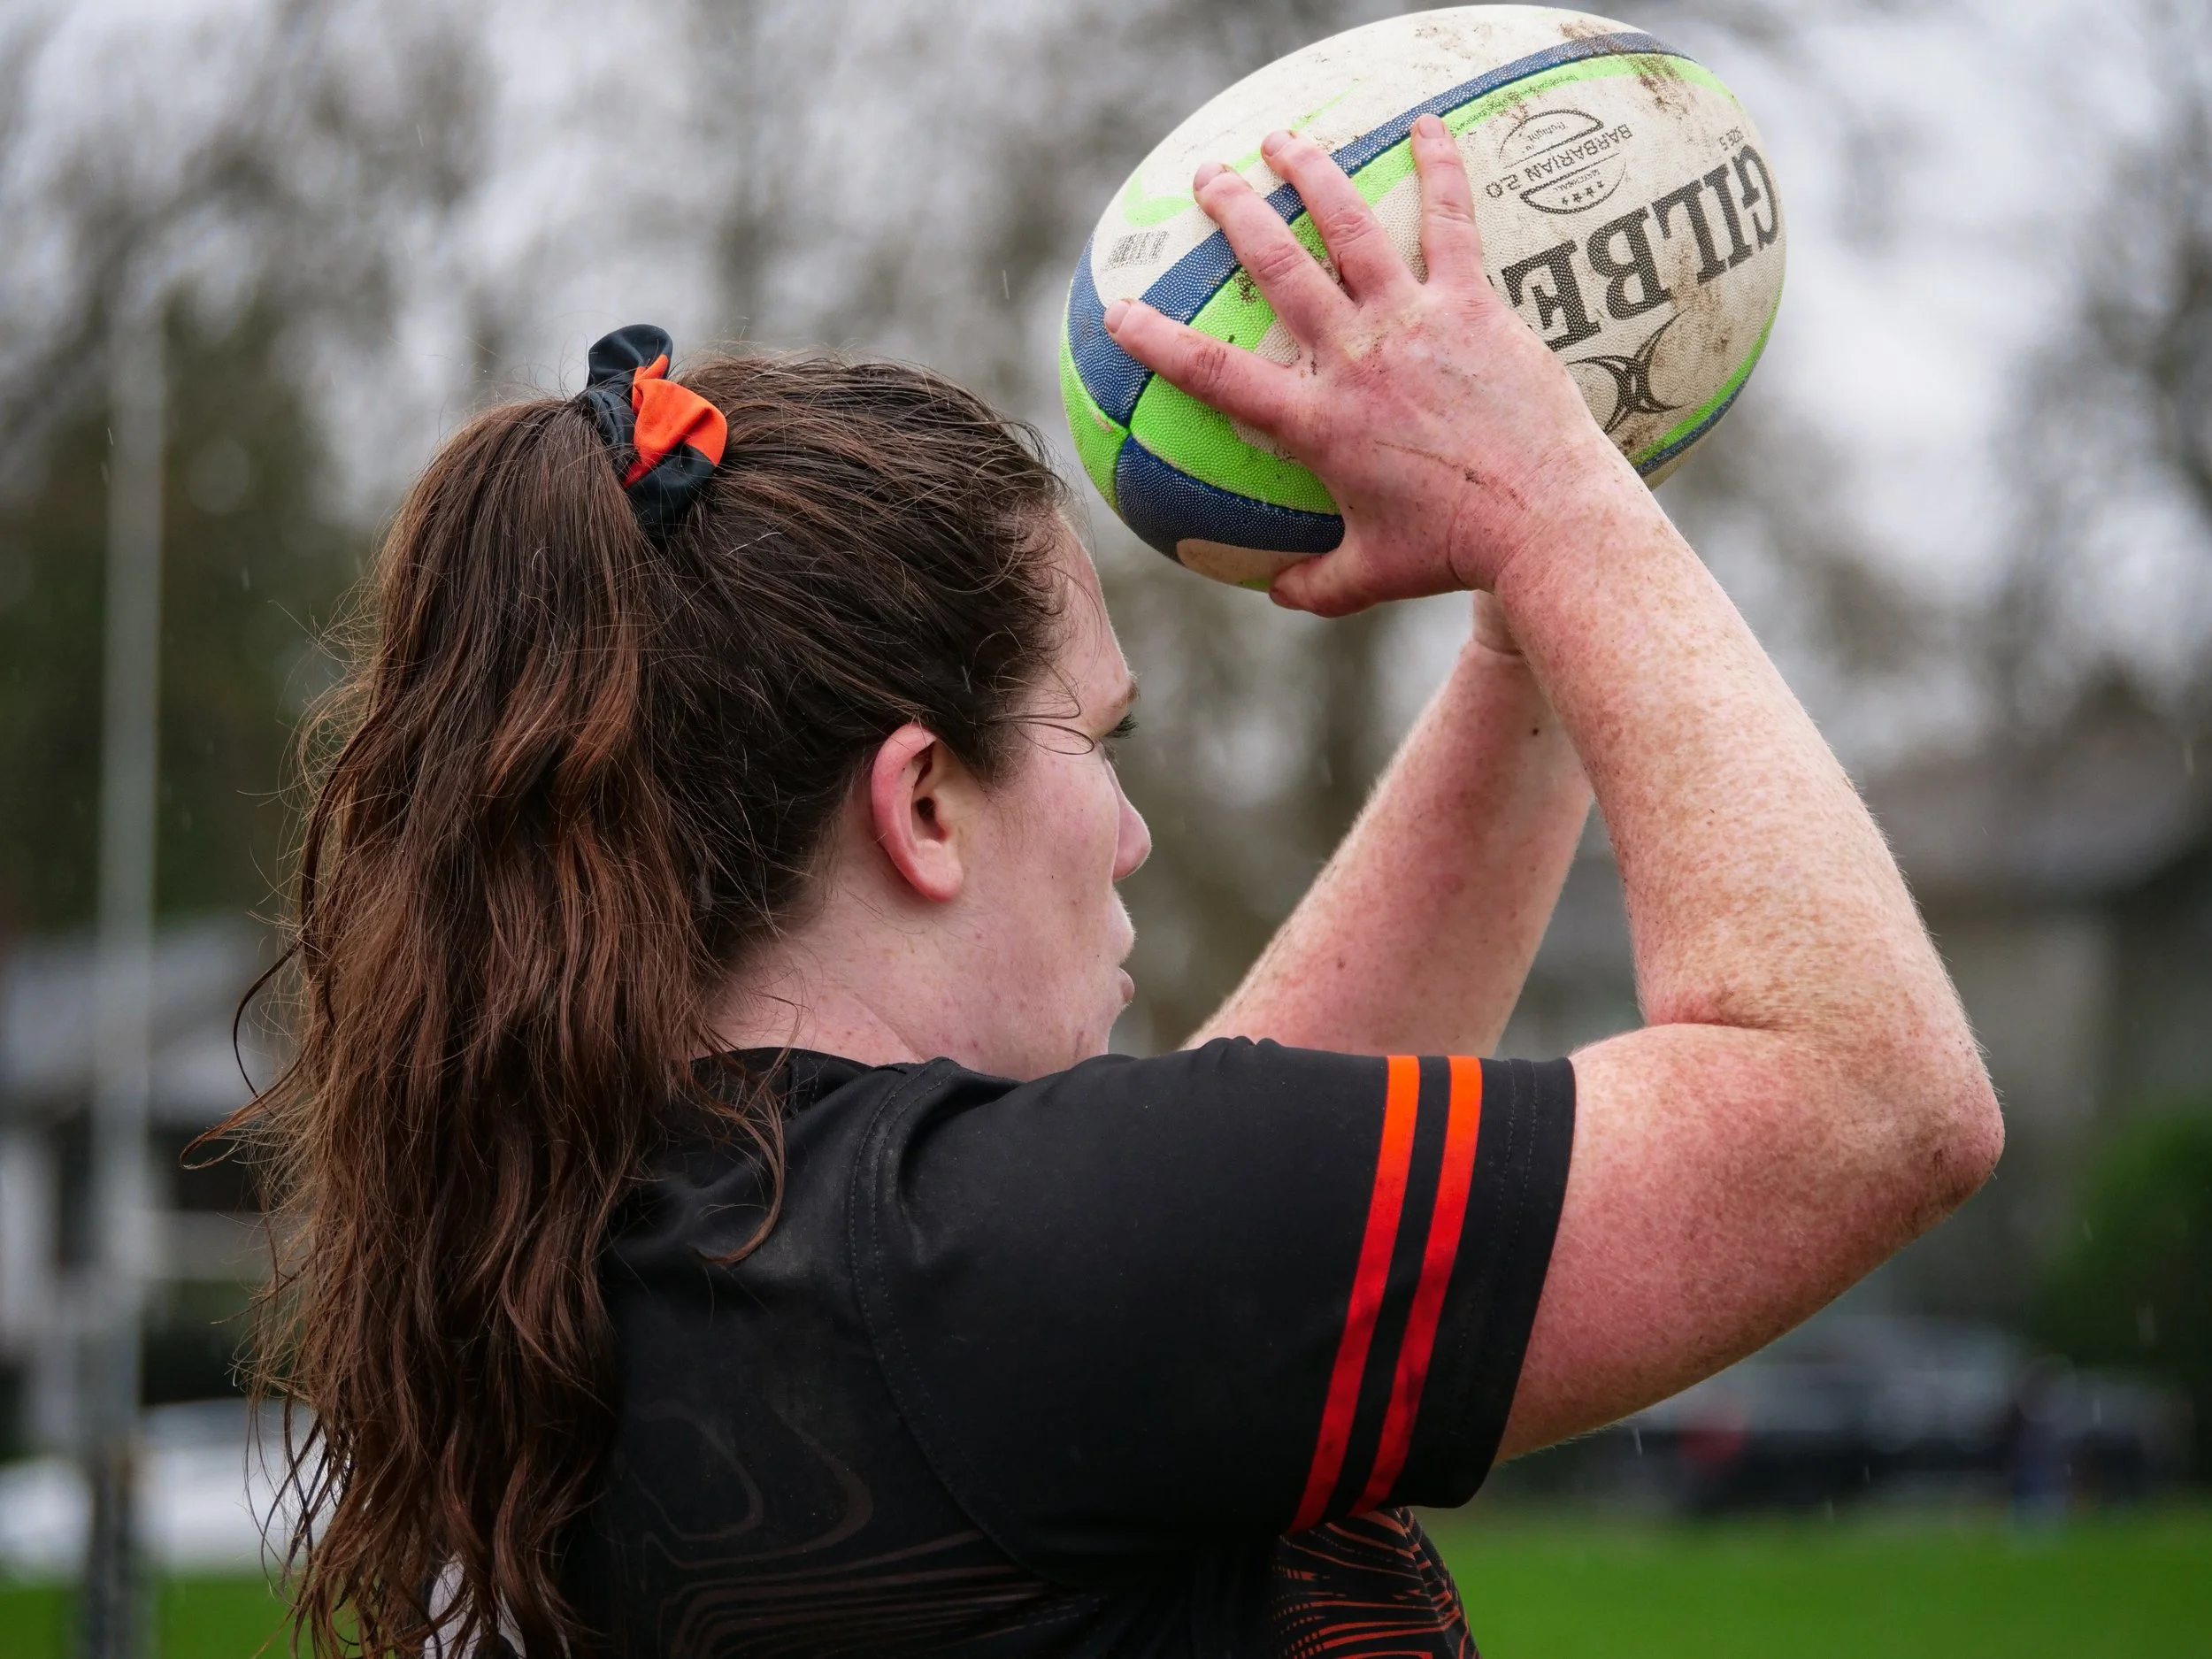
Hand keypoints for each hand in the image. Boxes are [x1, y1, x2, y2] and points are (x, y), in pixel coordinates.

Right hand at [1103, 115, 1645, 616]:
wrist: (1545, 522)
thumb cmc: (1456, 554)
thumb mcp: (1371, 577)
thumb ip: (1313, 583)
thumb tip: (1275, 593)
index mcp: (1319, 422)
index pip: (1215, 373)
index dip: (1157, 340)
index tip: (1117, 313)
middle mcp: (1356, 358)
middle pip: (1278, 267)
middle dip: (1234, 213)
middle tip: (1206, 179)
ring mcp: (1416, 323)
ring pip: (1350, 227)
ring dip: (1311, 174)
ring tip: (1283, 140)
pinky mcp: (1474, 306)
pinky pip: (1451, 223)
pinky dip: (1439, 169)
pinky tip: (1427, 125)